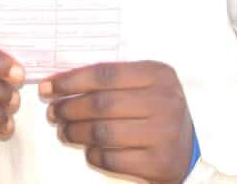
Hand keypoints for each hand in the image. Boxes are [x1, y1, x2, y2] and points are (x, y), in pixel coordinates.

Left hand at [41, 61, 193, 183]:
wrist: (188, 152)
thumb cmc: (156, 111)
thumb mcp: (143, 84)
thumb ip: (110, 79)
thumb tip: (59, 82)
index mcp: (158, 74)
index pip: (104, 74)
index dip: (71, 81)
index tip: (48, 87)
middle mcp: (164, 101)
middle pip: (101, 104)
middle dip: (68, 108)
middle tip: (52, 112)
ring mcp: (164, 133)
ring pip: (102, 132)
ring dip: (74, 132)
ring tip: (63, 130)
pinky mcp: (159, 162)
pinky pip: (111, 158)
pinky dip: (92, 154)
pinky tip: (87, 149)